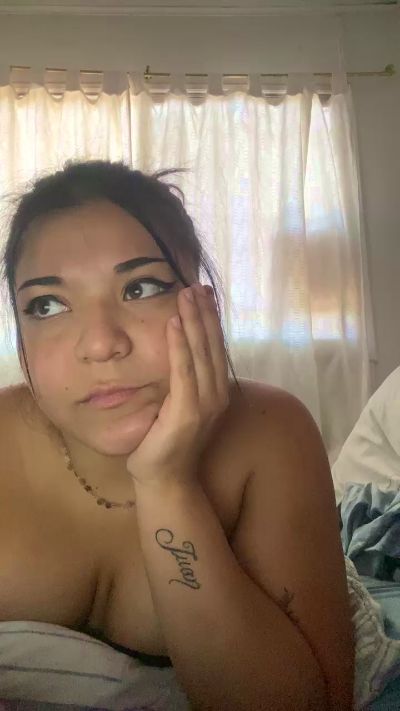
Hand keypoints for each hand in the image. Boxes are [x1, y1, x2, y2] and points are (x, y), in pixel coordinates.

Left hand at [126, 283, 229, 487]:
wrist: (164, 477)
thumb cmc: (167, 441)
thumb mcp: (180, 404)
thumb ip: (185, 380)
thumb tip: (179, 353)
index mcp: (217, 391)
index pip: (215, 347)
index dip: (211, 319)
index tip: (204, 293)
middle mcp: (217, 395)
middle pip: (212, 345)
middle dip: (204, 312)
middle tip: (197, 284)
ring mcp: (205, 404)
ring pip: (201, 353)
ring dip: (194, 320)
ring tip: (186, 294)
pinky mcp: (187, 412)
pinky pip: (183, 371)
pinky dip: (179, 345)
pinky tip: (175, 323)